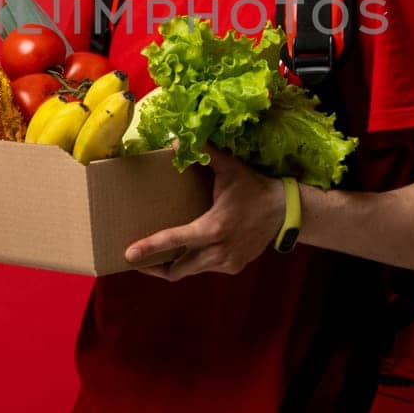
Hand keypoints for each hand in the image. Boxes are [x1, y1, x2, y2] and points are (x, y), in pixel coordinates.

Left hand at [124, 146, 284, 280]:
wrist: (284, 211)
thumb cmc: (253, 188)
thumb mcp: (230, 168)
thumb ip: (205, 153)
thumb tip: (175, 141)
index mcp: (213, 228)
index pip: (175, 241)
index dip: (150, 248)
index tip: (129, 255)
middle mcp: (218, 251)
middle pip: (177, 269)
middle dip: (155, 267)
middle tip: (137, 259)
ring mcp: (227, 263)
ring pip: (190, 271)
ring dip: (174, 265)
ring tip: (157, 256)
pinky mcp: (233, 267)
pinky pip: (205, 269)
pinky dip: (193, 262)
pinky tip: (187, 250)